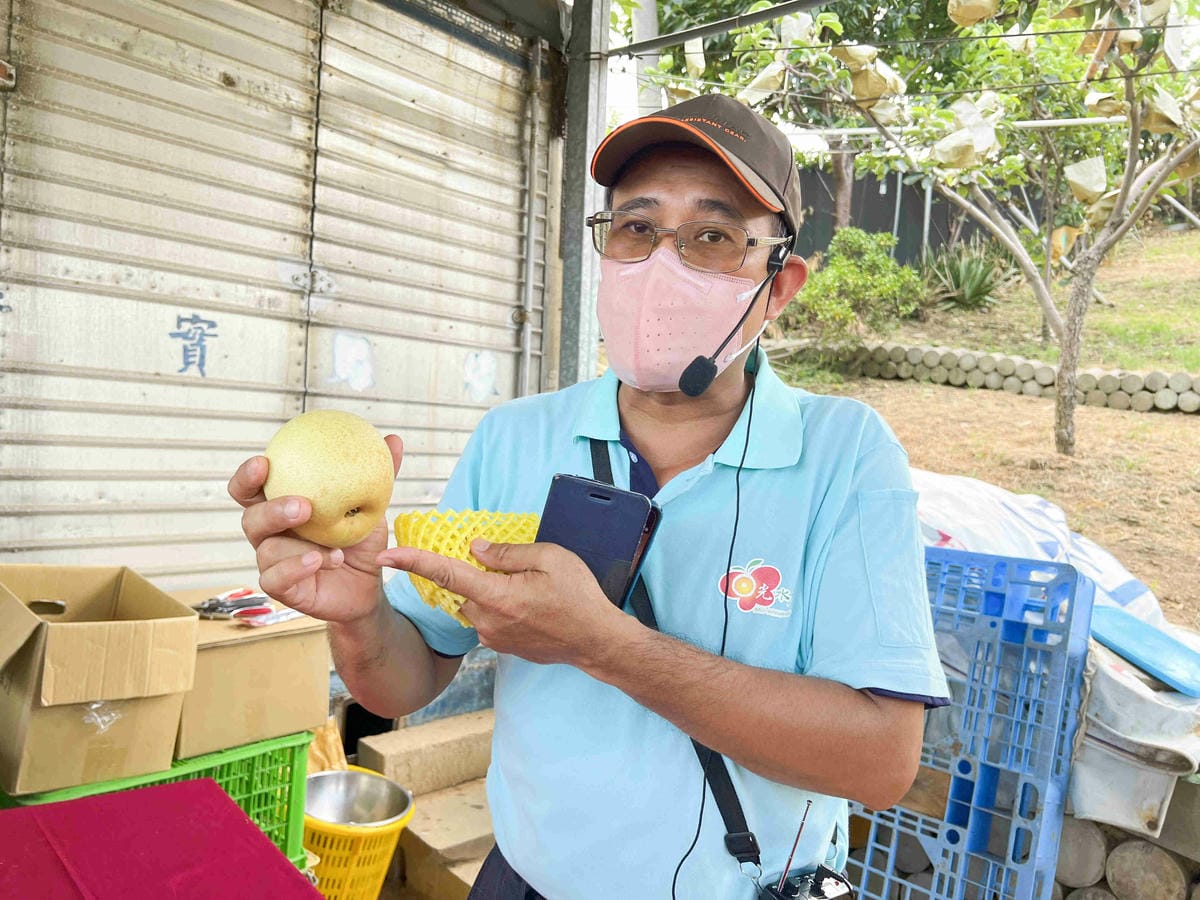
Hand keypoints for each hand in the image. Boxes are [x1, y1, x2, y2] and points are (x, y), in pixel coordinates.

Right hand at [228, 435, 403, 623]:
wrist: (370, 582)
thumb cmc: (360, 539)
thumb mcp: (371, 506)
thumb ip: (378, 475)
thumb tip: (394, 439)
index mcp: (280, 506)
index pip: (250, 489)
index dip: (247, 476)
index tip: (264, 462)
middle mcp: (271, 533)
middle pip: (251, 518)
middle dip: (272, 510)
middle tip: (304, 506)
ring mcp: (273, 562)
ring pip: (267, 550)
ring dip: (299, 546)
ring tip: (335, 547)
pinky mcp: (282, 588)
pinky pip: (275, 579)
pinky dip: (297, 568)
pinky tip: (322, 560)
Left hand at [376, 539, 626, 665]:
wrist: (596, 642)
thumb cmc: (578, 597)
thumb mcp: (550, 558)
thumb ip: (506, 553)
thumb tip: (475, 549)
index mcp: (497, 596)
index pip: (446, 575)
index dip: (414, 562)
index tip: (386, 556)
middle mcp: (488, 621)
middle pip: (464, 589)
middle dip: (482, 575)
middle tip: (522, 572)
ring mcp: (493, 638)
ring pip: (476, 604)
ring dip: (493, 593)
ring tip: (533, 593)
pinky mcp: (501, 647)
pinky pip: (489, 619)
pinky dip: (502, 608)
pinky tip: (532, 608)